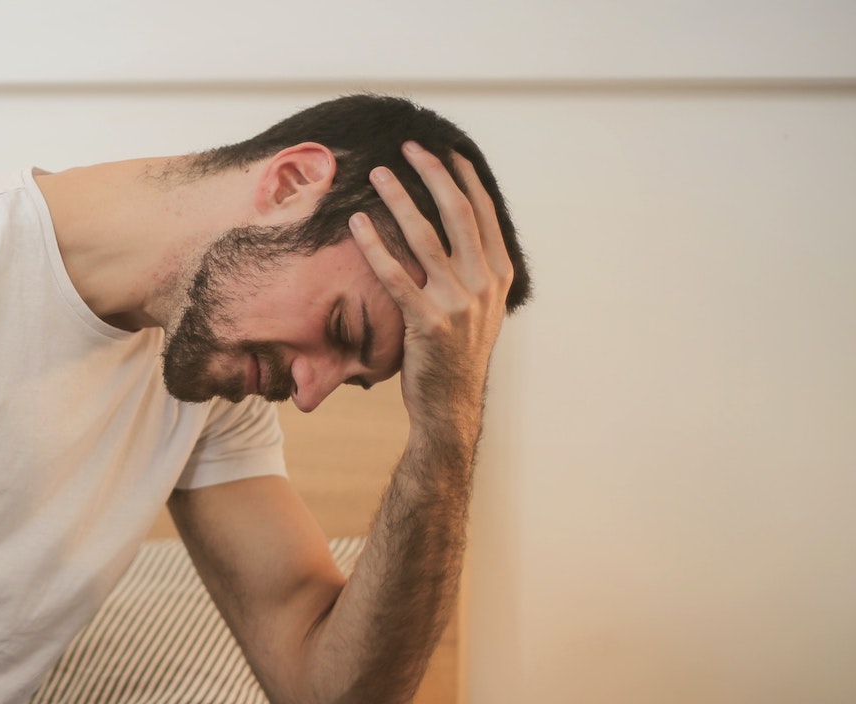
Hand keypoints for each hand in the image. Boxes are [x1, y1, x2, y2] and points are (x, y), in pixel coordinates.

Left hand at [349, 143, 516, 444]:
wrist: (450, 405)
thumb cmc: (455, 354)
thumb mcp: (479, 308)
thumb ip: (473, 269)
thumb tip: (457, 229)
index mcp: (498, 274)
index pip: (482, 212)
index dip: (463, 178)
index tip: (444, 150)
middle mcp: (484, 283)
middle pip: (457, 213)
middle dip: (433, 174)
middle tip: (409, 147)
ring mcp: (458, 303)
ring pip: (426, 238)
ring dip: (400, 200)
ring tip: (377, 174)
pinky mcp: (428, 322)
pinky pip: (395, 276)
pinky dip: (375, 246)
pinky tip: (357, 224)